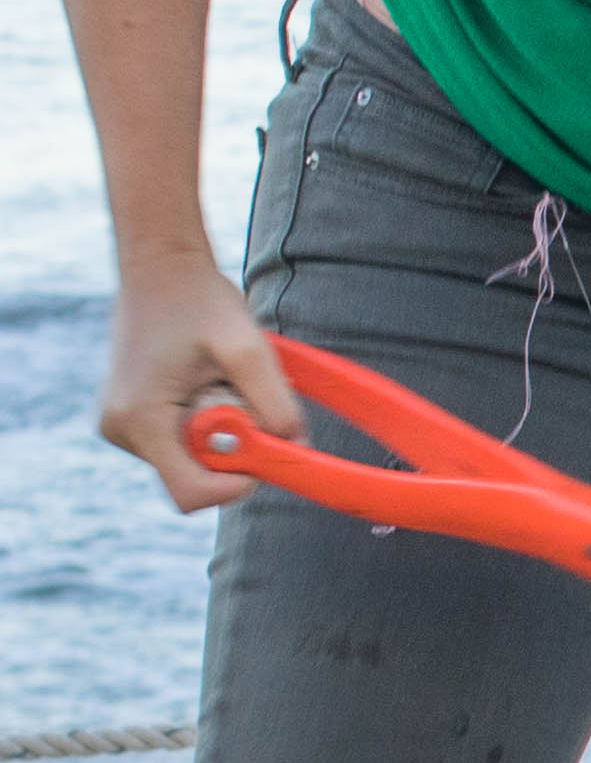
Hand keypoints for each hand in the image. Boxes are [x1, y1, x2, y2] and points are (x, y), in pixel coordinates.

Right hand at [100, 251, 301, 512]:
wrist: (162, 269)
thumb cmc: (202, 301)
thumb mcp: (249, 351)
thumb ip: (275, 404)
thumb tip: (296, 448)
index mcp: (141, 421)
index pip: (191, 493)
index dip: (237, 485)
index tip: (265, 447)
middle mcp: (121, 431)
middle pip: (195, 476)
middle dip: (232, 447)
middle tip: (235, 391)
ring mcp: (121, 427)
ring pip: (191, 459)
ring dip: (220, 431)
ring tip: (215, 378)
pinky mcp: (131, 419)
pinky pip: (182, 442)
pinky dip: (206, 421)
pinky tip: (203, 380)